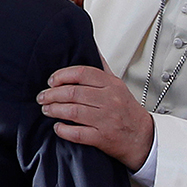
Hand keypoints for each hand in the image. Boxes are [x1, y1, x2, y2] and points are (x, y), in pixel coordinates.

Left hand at [37, 64, 153, 171]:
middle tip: (43, 97)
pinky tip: (57, 127)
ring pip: (73, 111)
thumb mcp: (119, 86)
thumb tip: (93, 48)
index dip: (62, 75)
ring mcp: (106, 119)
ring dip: (55, 110)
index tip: (52, 81)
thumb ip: (103, 68)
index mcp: (112, 85)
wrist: (143, 137)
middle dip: (53, 94)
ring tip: (47, 109)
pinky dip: (63, 130)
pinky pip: (77, 133)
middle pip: (74, 92)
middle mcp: (109, 100)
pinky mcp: (102, 138)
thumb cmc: (127, 111)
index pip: (82, 73)